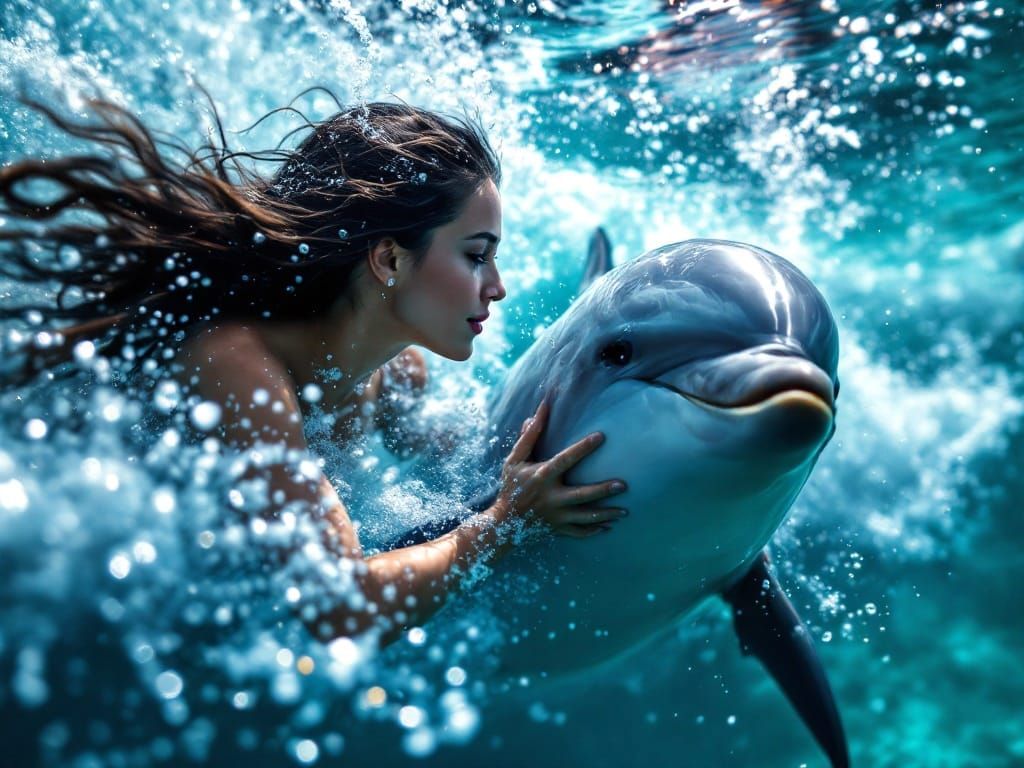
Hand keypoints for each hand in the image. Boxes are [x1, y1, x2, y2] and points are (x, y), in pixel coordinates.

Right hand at [494, 398, 628, 537]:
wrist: (503, 522)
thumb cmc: (511, 486)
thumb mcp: (515, 460)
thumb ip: (529, 436)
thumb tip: (541, 409)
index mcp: (541, 476)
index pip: (565, 460)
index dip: (583, 447)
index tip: (601, 436)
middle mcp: (551, 497)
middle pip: (582, 494)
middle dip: (603, 490)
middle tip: (624, 485)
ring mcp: (555, 516)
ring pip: (585, 517)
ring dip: (606, 514)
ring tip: (624, 511)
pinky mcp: (557, 529)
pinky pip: (579, 532)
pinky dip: (594, 530)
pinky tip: (609, 526)